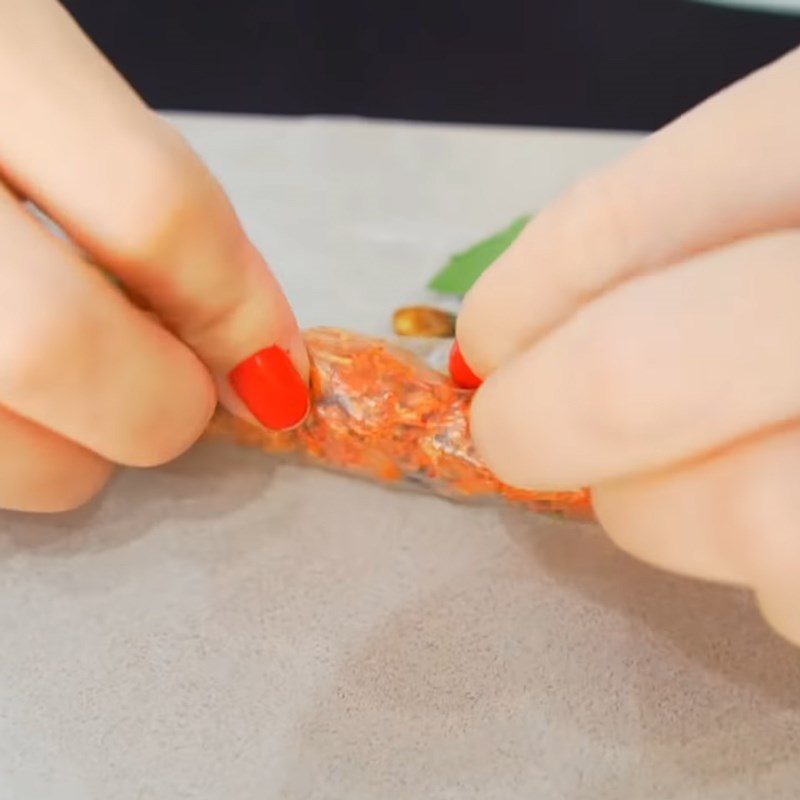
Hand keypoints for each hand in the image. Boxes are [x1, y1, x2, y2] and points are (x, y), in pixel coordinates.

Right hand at [0, 0, 308, 511]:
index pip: (152, 211)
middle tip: (181, 400)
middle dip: (160, 407)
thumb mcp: (51, 91)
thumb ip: (150, 207)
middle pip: (58, 346)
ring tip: (82, 404)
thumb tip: (260, 354)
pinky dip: (14, 456)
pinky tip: (16, 403)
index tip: (277, 375)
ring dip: (76, 456)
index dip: (238, 315)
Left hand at [455, 46, 799, 644]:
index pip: (622, 226)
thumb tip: (515, 336)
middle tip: (513, 435)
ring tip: (672, 484)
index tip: (486, 345)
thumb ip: (687, 247)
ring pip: (741, 518)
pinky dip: (773, 572)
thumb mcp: (793, 205)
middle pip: (645, 374)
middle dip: (545, 417)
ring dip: (657, 510)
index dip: (525, 297)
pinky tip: (789, 520)